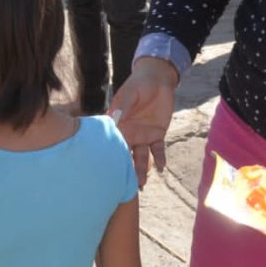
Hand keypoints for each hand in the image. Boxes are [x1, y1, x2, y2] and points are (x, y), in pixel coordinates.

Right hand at [110, 57, 178, 187]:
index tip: (105, 168)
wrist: (157, 81)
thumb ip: (123, 106)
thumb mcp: (129, 94)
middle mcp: (128, 134)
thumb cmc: (137, 85)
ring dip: (140, 170)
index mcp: (116, 124)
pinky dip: (159, 159)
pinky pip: (157, 150)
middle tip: (121, 185)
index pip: (110, 142)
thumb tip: (114, 117)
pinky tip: (160, 168)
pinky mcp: (157, 135)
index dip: (108, 154)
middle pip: (123, 154)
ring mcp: (142, 136)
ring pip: (139, 157)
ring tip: (140, 184)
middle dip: (122, 169)